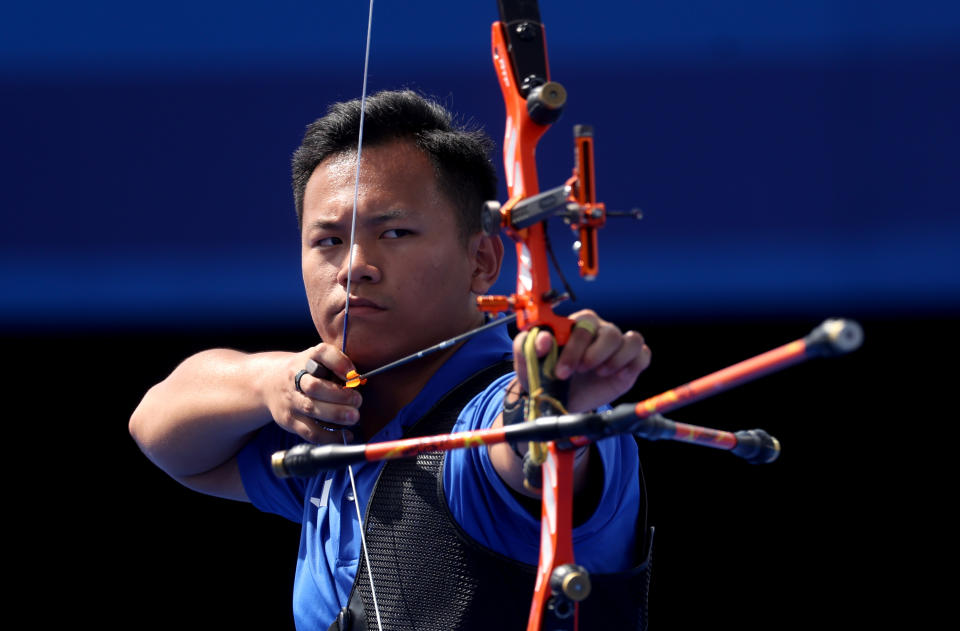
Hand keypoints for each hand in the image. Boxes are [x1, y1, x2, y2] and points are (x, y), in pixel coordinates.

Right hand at [264, 343, 361, 443]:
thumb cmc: (307, 373)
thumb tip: (360, 383)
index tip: (354, 374)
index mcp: (307, 358)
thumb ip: (338, 368)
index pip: (322, 353)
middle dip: (340, 395)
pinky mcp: (289, 420)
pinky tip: (346, 434)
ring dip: (336, 414)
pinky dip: (330, 436)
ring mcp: (290, 400)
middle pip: (314, 386)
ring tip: (354, 417)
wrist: (269, 383)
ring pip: (311, 408)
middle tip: (358, 400)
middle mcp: (295, 377)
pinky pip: (310, 432)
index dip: (340, 363)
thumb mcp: (318, 361)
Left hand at [512, 309, 650, 412]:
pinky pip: (643, 354)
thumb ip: (528, 346)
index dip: (574, 347)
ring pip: (631, 340)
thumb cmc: (545, 376)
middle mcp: (599, 331)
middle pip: (610, 332)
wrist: (559, 401)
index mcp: (575, 325)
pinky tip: (616, 376)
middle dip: (594, 355)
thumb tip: (543, 338)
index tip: (560, 371)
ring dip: (614, 360)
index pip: (583, 323)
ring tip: (598, 373)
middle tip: (579, 372)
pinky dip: (633, 364)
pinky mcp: (631, 362)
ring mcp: (616, 346)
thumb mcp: (528, 363)